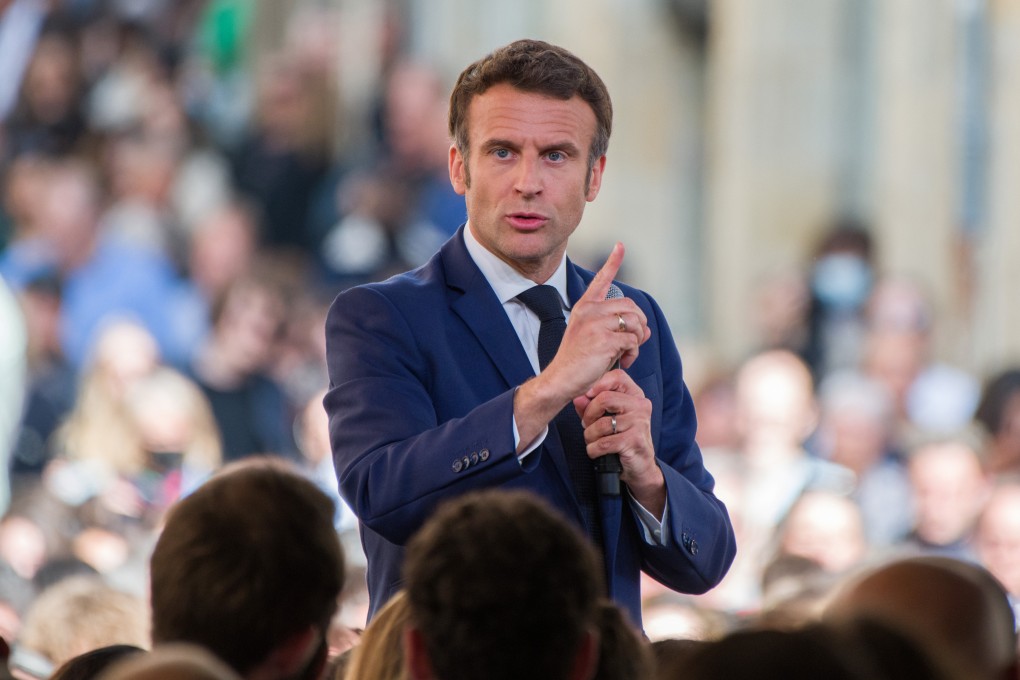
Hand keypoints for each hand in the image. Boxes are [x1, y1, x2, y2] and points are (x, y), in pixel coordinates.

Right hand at [514, 243, 649, 450]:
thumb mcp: (593, 337)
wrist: (561, 379)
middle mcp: (589, 311)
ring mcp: (596, 324)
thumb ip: (614, 326)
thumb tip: (643, 327)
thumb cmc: (578, 361)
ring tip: (628, 353)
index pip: (601, 279)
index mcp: (584, 307)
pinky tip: (625, 361)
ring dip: (638, 340)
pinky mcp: (605, 340)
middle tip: (633, 343)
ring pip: (635, 323)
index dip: (613, 261)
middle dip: (639, 326)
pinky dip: (634, 353)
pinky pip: (633, 340)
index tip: (620, 245)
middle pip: (631, 307)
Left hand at [575, 370, 664, 515]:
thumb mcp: (605, 418)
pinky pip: (603, 442)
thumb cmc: (621, 439)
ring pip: (601, 423)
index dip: (597, 384)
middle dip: (589, 415)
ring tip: (593, 440)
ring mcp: (640, 423)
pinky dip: (594, 449)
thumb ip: (590, 406)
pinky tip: (597, 451)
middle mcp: (640, 406)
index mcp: (635, 396)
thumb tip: (577, 397)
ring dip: (589, 436)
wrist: (639, 467)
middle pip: (604, 398)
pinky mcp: (635, 441)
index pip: (617, 377)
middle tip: (587, 425)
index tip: (587, 397)